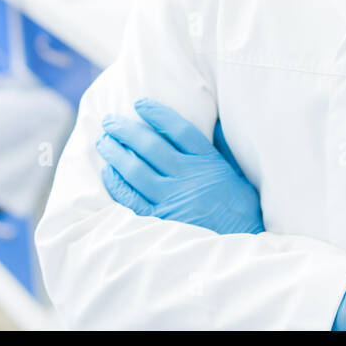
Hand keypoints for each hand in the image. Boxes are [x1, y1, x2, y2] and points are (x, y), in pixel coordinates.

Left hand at [97, 98, 263, 234]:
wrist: (242, 242)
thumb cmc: (240, 207)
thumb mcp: (239, 172)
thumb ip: (223, 147)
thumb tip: (213, 119)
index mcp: (208, 162)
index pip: (179, 130)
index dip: (157, 114)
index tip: (139, 104)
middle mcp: (189, 177)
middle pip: (151, 146)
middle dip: (126, 130)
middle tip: (109, 121)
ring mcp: (173, 199)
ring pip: (136, 170)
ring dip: (115, 153)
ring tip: (103, 141)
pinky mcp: (161, 220)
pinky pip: (131, 198)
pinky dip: (117, 184)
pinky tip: (108, 172)